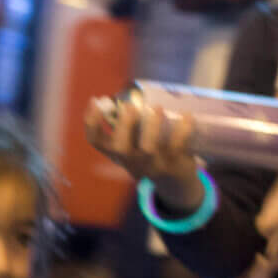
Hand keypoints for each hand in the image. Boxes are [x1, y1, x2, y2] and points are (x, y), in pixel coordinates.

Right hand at [84, 99, 201, 189]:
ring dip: (151, 126)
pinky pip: (178, 145)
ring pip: (148, 148)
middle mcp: (131, 160)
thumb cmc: (148, 156)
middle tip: (129, 106)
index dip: (91, 121)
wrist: (173, 182)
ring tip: (157, 107)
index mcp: (116, 153)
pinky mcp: (174, 163)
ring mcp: (152, 164)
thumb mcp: (132, 146)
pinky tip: (186, 115)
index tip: (95, 100)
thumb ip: (127, 127)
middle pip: (119, 147)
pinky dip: (183, 129)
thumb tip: (128, 96)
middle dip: (123, 125)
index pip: (95, 140)